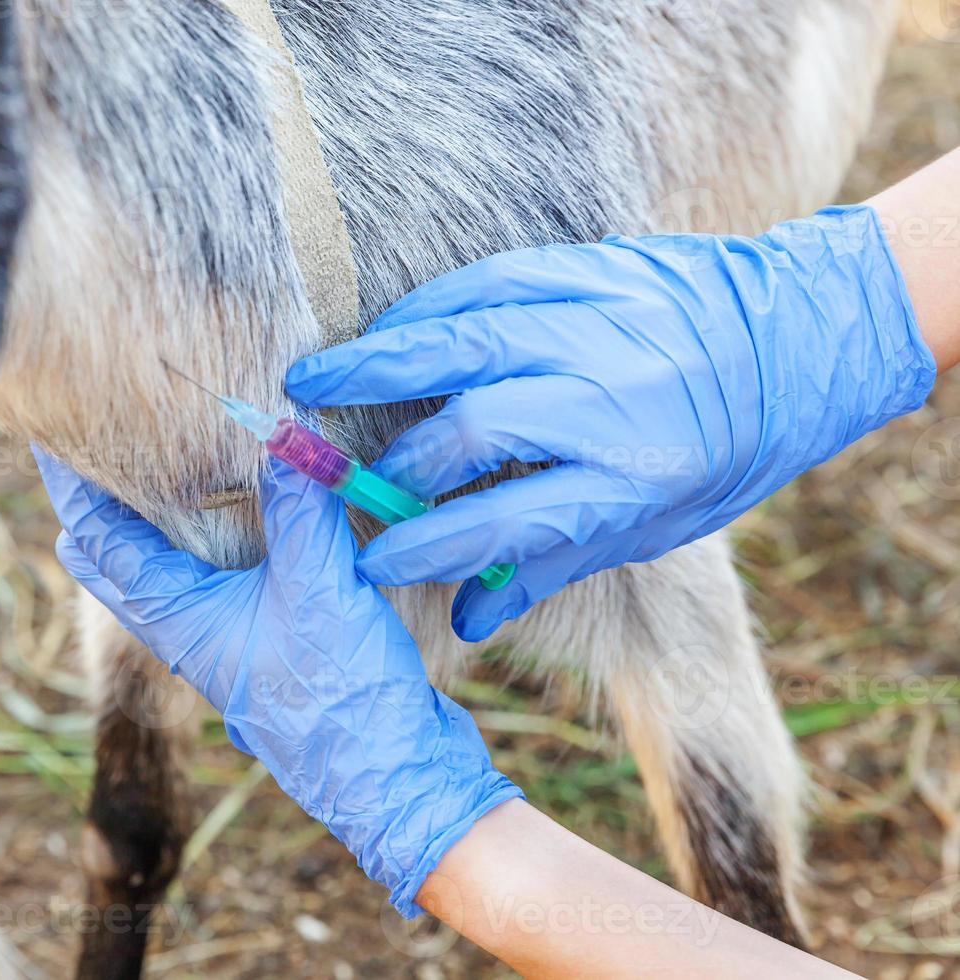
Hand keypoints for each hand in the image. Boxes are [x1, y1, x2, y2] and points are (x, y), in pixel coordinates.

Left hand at [36, 452, 522, 915]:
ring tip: (143, 474)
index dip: (72, 485)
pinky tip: (235, 518)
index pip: (100, 540)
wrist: (390, 779)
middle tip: (82, 449)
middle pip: (116, 560)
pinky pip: (214, 580)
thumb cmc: (342, 696)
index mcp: (177, 618)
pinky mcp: (266, 644)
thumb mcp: (318, 588)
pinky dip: (206, 540)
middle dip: (97, 506)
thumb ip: (298, 508)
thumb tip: (281, 431)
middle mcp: (187, 630)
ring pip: (164, 571)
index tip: (45, 436)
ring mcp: (224, 640)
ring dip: (149, 523)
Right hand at [286, 205, 936, 640]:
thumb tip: (467, 615)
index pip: (507, 523)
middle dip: (398, 459)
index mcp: (635, 480)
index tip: (371, 559)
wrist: (795, 343)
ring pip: (470, 341)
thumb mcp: (653, 528)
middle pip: (477, 428)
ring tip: (316, 378)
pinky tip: (388, 328)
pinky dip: (429, 306)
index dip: (428, 547)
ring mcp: (604, 326)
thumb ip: (551, 563)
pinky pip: (492, 281)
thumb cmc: (718, 454)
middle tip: (342, 475)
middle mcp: (617, 401)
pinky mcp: (595, 270)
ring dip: (382, 362)